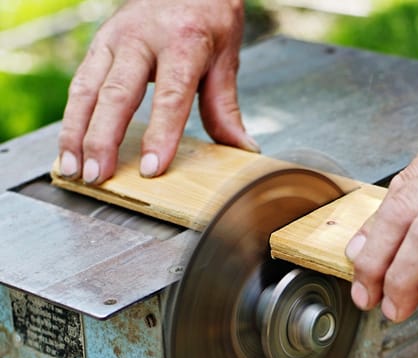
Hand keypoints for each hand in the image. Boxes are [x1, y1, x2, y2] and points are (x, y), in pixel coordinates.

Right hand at [57, 0, 257, 183]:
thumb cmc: (208, 17)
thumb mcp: (226, 57)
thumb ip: (225, 106)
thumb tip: (242, 147)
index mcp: (183, 41)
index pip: (171, 94)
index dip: (160, 133)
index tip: (152, 167)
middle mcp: (142, 38)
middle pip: (118, 93)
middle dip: (104, 139)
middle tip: (99, 175)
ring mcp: (115, 38)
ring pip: (88, 89)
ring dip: (76, 133)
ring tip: (74, 168)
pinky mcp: (99, 44)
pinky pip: (80, 83)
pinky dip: (71, 117)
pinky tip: (69, 145)